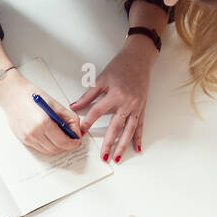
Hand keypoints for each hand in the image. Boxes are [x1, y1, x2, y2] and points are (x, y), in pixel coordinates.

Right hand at [0, 70, 82, 154]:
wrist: (13, 95)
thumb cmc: (32, 96)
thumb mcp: (56, 105)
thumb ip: (70, 119)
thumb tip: (77, 132)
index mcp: (44, 123)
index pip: (63, 142)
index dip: (73, 143)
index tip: (76, 141)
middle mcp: (34, 133)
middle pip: (56, 149)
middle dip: (66, 146)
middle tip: (71, 139)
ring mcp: (27, 138)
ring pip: (48, 151)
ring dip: (57, 147)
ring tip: (60, 137)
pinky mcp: (23, 140)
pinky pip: (39, 148)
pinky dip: (47, 145)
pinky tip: (50, 136)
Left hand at [72, 37, 154, 161]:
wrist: (138, 59)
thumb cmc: (120, 66)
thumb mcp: (101, 79)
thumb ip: (88, 95)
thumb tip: (74, 106)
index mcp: (115, 95)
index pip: (98, 112)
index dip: (88, 123)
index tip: (80, 133)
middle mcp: (127, 103)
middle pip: (116, 127)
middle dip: (109, 143)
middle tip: (103, 156)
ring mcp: (136, 107)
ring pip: (129, 130)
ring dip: (123, 146)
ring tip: (117, 157)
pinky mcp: (142, 108)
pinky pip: (140, 126)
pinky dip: (138, 138)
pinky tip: (137, 149)